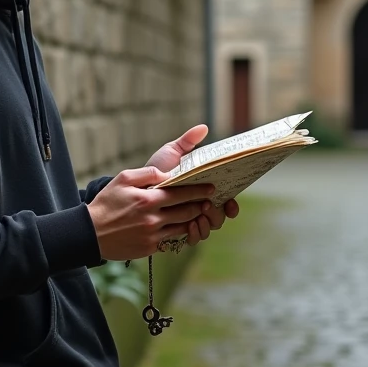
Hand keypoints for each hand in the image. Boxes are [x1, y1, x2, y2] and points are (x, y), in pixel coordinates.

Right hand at [86, 166, 216, 260]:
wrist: (90, 233)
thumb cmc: (106, 203)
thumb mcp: (123, 179)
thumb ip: (147, 173)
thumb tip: (168, 174)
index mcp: (148, 200)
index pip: (181, 193)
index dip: (199, 191)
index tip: (211, 188)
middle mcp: (153, 219)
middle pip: (187, 212)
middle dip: (201, 206)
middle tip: (209, 201)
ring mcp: (152, 236)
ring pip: (182, 227)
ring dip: (193, 221)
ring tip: (199, 214)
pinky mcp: (149, 248)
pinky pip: (171, 240)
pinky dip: (178, 233)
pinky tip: (182, 227)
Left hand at [145, 124, 239, 246]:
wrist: (135, 187)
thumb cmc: (157, 170)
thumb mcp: (172, 153)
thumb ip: (188, 142)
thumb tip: (204, 127)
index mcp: (204, 191)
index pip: (226, 201)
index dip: (233, 204)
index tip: (231, 200)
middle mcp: (201, 207)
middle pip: (220, 217)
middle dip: (220, 214)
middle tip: (211, 204)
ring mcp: (191, 221)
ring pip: (209, 228)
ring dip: (208, 223)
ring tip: (200, 214)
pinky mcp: (178, 232)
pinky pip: (193, 239)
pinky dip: (195, 233)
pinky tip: (190, 225)